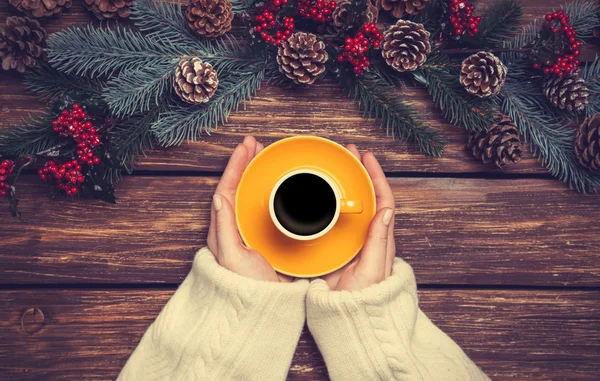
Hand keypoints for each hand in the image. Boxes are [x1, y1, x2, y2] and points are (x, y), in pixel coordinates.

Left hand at [207, 136, 290, 281]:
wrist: (260, 311)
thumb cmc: (243, 288)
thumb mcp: (231, 257)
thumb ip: (224, 228)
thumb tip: (219, 196)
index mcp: (225, 229)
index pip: (227, 189)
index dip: (235, 165)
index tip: (246, 146)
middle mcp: (237, 228)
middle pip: (240, 188)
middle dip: (247, 164)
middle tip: (257, 145)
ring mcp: (254, 233)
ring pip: (255, 197)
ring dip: (259, 175)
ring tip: (267, 158)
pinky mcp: (270, 240)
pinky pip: (272, 211)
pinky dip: (277, 194)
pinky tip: (287, 187)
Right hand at [322, 145, 395, 290]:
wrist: (349, 321)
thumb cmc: (364, 300)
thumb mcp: (372, 270)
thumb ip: (379, 242)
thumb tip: (387, 210)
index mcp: (380, 239)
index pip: (383, 200)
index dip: (376, 176)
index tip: (366, 157)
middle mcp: (368, 237)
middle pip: (368, 197)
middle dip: (360, 172)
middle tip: (348, 154)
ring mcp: (352, 242)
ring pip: (352, 206)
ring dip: (347, 184)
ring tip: (335, 167)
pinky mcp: (338, 249)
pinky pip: (337, 221)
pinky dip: (331, 203)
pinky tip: (318, 196)